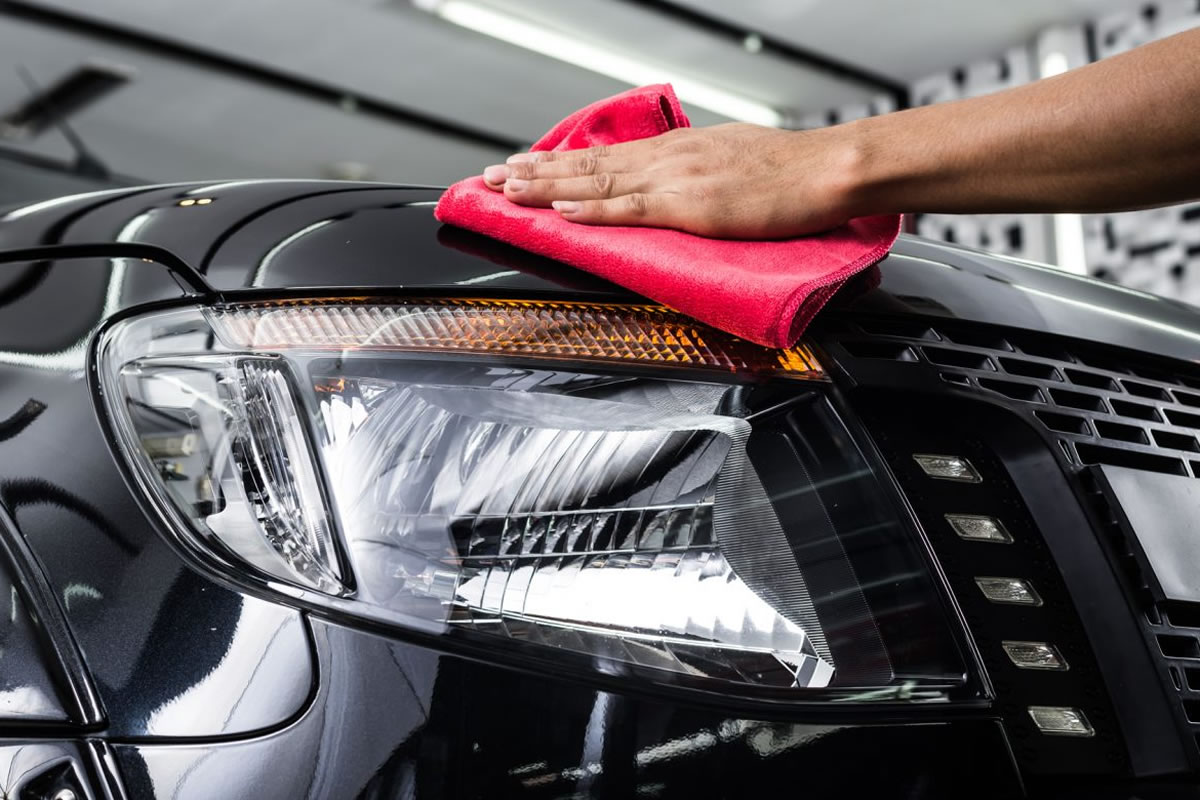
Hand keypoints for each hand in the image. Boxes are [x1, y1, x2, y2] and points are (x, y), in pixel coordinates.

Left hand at [481, 122, 865, 238]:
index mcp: (676, 151)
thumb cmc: (787, 171)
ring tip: (508, 190)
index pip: (604, 157)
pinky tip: (564, 210)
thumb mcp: (729, 159)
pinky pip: (633, 208)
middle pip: (588, 164)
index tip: (522, 165)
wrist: (824, 171)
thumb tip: (671, 184)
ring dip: (548, 187)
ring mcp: (676, 180)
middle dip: (534, 172)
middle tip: (490, 177)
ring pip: (599, 182)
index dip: (558, 162)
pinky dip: (594, 208)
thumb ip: (693, 172)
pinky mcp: (691, 207)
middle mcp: (667, 159)